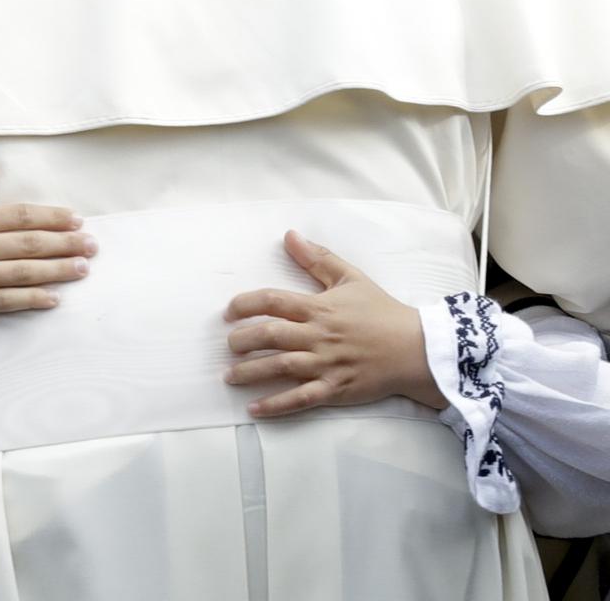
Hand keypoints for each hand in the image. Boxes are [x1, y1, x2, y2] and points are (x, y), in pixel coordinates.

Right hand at [0, 172, 96, 327]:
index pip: (17, 215)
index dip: (51, 216)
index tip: (75, 218)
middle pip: (28, 244)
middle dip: (65, 243)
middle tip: (93, 244)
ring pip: (22, 273)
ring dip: (58, 270)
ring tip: (84, 268)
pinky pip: (4, 302)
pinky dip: (31, 300)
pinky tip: (54, 298)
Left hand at [224, 231, 446, 416]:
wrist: (416, 348)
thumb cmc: (381, 311)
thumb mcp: (350, 278)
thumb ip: (317, 258)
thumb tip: (289, 235)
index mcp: (320, 308)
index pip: (273, 301)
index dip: (246, 304)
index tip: (229, 311)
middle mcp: (319, 336)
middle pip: (271, 335)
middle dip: (243, 340)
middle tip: (229, 344)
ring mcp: (326, 364)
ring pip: (280, 367)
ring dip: (250, 372)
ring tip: (229, 376)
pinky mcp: (335, 389)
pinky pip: (300, 399)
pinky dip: (276, 405)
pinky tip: (254, 409)